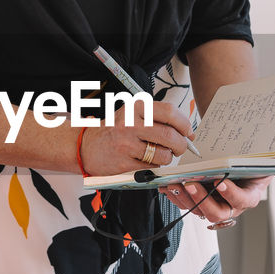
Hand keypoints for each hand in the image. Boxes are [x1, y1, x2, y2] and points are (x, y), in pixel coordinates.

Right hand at [79, 100, 197, 176]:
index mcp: (135, 107)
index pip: (170, 112)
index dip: (184, 124)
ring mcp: (126, 144)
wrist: (86, 146)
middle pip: (169, 135)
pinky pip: (152, 166)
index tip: (189, 132)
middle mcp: (130, 123)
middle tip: (181, 147)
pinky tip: (145, 160)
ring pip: (163, 154)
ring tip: (160, 154)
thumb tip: (185, 130)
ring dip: (168, 157)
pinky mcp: (124, 162)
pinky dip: (155, 165)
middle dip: (181, 144)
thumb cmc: (114, 130)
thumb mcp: (132, 114)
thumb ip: (157, 118)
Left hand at [161, 171, 274, 227]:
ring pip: (197, 210)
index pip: (241, 201)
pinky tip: (168, 185)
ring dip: (185, 198)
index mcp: (248, 197)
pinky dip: (175, 195)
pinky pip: (184, 203)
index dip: (230, 194)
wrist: (234, 158)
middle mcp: (230, 205)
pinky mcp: (197, 200)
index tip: (220, 182)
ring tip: (176, 183)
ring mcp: (212, 203)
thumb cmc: (250, 162)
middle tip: (192, 184)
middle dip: (202, 200)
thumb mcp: (267, 162)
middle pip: (216, 212)